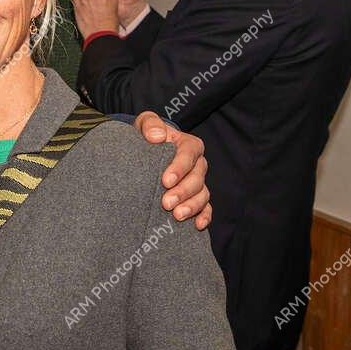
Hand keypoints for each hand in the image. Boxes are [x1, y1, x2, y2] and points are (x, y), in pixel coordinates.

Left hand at [135, 112, 211, 229]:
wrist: (146, 152)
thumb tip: (156, 136)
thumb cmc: (147, 136)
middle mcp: (197, 164)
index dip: (179, 168)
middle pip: (197, 178)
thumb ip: (150, 124)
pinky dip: (204, 217)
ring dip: (191, 206)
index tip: (165, 180)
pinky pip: (206, 208)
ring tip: (177, 215)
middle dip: (182, 191)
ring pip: (202, 194)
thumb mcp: (145, 124)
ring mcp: (198, 182)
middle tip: (166, 203)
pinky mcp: (195, 197)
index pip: (189, 154)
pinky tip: (196, 225)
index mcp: (188, 145)